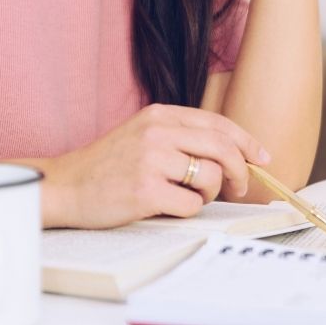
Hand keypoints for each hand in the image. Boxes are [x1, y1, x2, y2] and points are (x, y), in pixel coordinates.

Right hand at [43, 104, 270, 227]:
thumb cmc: (106, 166)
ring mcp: (151, 160)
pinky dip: (188, 210)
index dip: (246, 141)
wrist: (63, 186)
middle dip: (240, 170)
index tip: (262, 157)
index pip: (216, 123)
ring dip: (209, 193)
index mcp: (159, 115)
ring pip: (210, 176)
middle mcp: (157, 132)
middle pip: (222, 147)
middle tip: (240, 187)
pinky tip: (167, 206)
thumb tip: (231, 153)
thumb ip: (180, 137)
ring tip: (189, 197)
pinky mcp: (145, 190)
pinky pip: (191, 204)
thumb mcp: (142, 134)